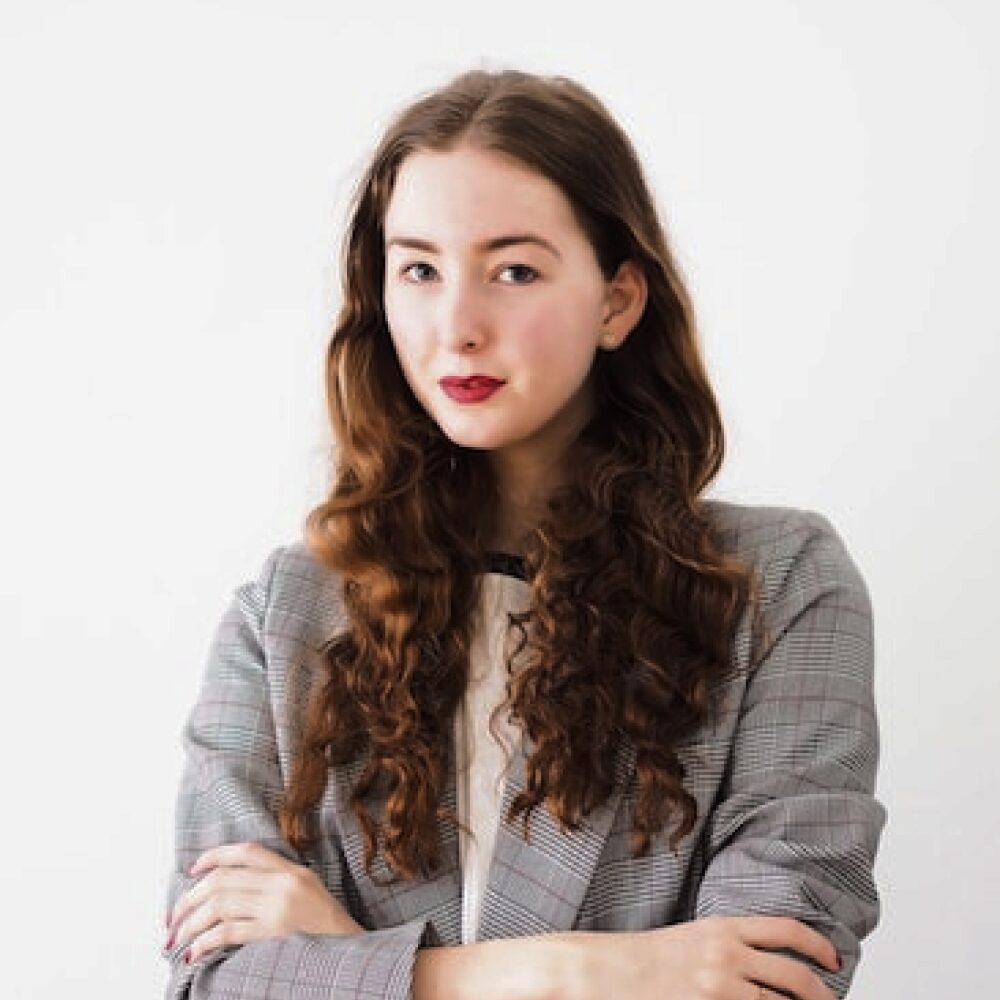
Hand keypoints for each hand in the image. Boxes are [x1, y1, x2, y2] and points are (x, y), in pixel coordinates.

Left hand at [164, 841, 363, 963]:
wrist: (353, 952)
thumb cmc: (329, 932)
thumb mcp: (309, 895)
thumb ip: (279, 886)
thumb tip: (233, 891)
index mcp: (293, 871)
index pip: (247, 851)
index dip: (215, 856)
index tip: (193, 869)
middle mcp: (285, 883)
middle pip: (224, 879)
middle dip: (189, 898)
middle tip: (172, 918)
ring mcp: (280, 907)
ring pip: (220, 903)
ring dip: (190, 922)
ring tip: (176, 938)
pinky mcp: (275, 933)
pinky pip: (228, 932)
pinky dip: (204, 942)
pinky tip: (194, 953)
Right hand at [562, 915, 839, 999]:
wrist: (607, 973)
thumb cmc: (645, 959)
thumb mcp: (692, 939)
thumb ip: (730, 945)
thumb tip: (767, 965)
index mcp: (722, 928)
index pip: (786, 930)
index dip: (818, 945)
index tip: (833, 959)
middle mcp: (727, 956)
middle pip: (795, 975)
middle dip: (822, 994)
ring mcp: (720, 989)